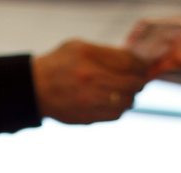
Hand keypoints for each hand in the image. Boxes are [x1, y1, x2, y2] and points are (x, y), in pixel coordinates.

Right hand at [32, 42, 147, 124]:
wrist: (36, 88)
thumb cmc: (59, 64)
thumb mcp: (78, 47)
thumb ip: (105, 53)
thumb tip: (133, 62)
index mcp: (88, 55)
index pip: (128, 61)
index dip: (140, 66)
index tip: (143, 68)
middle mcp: (90, 77)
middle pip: (131, 83)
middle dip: (139, 82)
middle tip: (140, 81)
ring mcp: (90, 99)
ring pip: (126, 101)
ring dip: (131, 97)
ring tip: (128, 92)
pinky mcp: (89, 116)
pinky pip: (116, 114)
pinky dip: (120, 109)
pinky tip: (116, 103)